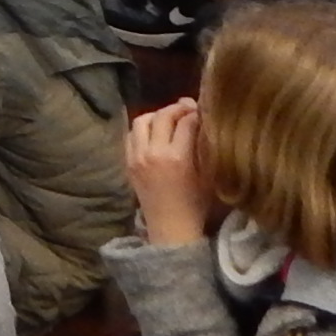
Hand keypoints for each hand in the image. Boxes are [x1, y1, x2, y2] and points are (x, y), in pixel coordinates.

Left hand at [126, 98, 212, 242]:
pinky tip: (154, 132)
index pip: (186, 122)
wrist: (170, 227)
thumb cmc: (196, 204)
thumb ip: (203, 145)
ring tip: (169, 118)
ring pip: (142, 121)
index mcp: (178, 157)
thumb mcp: (208, 175)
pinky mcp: (128, 162)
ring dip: (157, 115)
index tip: (203, 111)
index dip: (196, 112)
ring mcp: (137, 157)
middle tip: (188, 108)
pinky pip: (131, 135)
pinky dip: (142, 128)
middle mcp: (154, 153)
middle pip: (162, 116)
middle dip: (177, 108)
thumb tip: (199, 117)